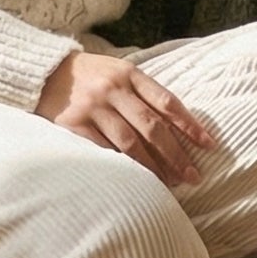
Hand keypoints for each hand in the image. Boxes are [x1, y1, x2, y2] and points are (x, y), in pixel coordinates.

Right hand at [34, 51, 215, 186]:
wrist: (47, 73)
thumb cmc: (93, 76)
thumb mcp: (120, 73)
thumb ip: (144, 94)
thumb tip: (179, 125)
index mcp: (129, 74)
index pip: (167, 101)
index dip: (190, 125)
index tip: (209, 145)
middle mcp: (113, 89)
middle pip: (152, 127)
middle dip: (176, 154)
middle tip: (193, 176)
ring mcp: (93, 108)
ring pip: (130, 144)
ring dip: (153, 167)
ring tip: (170, 184)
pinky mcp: (74, 127)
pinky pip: (103, 152)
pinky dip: (122, 168)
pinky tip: (135, 181)